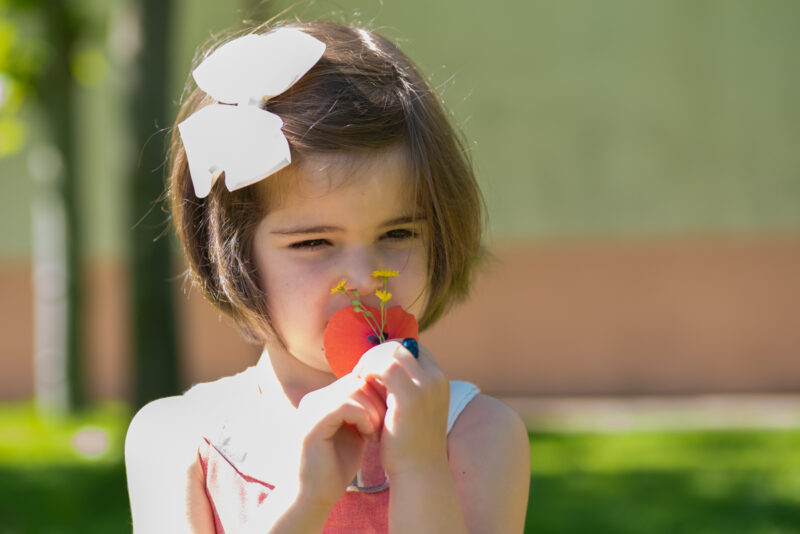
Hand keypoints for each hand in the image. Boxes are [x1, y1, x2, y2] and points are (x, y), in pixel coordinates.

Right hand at [291, 374, 386, 507]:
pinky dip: (364, 418)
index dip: (376, 394)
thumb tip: (385, 392)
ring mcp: (310, 410)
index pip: (356, 379)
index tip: (386, 418)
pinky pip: (345, 406)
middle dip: (377, 401)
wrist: (313, 496)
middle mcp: (314, 400)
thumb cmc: (337, 466)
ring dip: (373, 411)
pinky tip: (368, 435)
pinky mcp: (311, 425)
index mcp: (322, 399)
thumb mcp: (355, 431)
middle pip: (356, 381)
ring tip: (375, 433)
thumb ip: (363, 411)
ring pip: (353, 390)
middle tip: (383, 426)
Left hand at [352, 341, 449, 480]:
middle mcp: (435, 378)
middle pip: (400, 346)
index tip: (371, 369)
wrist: (419, 471)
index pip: (411, 347)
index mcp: (438, 378)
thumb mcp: (411, 406)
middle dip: (376, 354)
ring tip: (358, 378)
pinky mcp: (409, 398)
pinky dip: (368, 371)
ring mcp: (425, 386)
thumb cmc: (409, 442)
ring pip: (390, 353)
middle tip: (360, 371)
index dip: (388, 353)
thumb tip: (376, 365)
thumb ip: (401, 385)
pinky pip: (383, 368)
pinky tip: (358, 384)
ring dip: (369, 361)